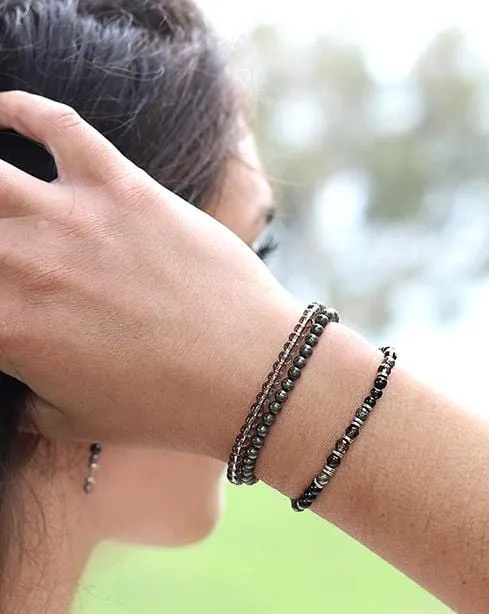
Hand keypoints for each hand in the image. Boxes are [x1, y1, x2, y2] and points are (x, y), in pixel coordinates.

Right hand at [0, 90, 297, 457]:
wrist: (253, 377)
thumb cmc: (167, 410)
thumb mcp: (73, 420)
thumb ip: (20, 395)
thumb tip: (11, 371)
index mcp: (2, 328)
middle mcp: (21, 265)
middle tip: (0, 243)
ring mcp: (72, 218)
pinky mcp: (123, 187)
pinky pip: (55, 123)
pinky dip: (20, 109)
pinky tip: (5, 112)